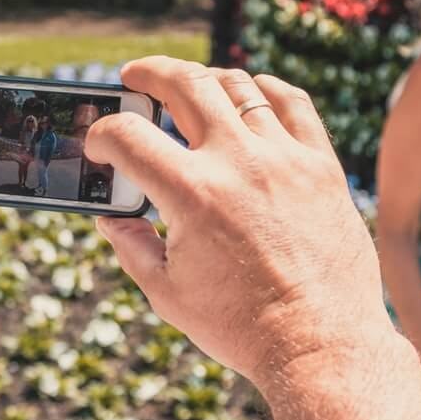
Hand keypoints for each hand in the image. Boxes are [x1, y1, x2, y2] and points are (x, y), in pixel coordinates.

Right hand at [85, 57, 392, 383]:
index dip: (100, 135)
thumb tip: (109, 217)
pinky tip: (248, 92)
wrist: (321, 347)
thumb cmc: (239, 325)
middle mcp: (237, 164)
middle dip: (147, 73)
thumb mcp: (166, 292)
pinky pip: (295, 103)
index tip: (99, 145)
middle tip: (133, 76)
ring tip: (187, 86)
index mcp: (191, 195)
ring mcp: (284, 159)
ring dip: (202, 78)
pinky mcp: (321, 166)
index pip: (127, 136)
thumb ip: (130, 245)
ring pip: (238, 86)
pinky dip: (265, 88)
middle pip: (184, 84)